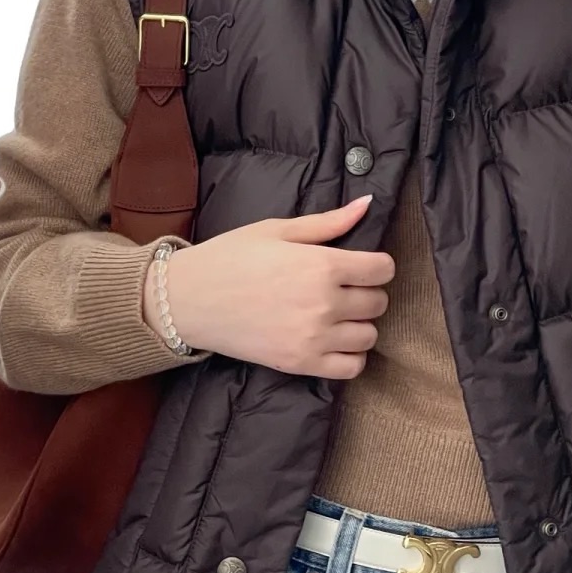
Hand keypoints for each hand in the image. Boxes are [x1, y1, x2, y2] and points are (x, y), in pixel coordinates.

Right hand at [146, 196, 394, 379]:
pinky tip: (332, 341)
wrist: (189, 299)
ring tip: (336, 316)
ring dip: (358, 324)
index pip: (382, 269)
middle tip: (343, 289)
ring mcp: (314, 337)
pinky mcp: (300, 363)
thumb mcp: (277, 230)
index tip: (361, 266)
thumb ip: (327, 222)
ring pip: (369, 336)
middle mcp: (324, 302)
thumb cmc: (231, 258)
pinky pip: (351, 367)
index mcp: (322, 265)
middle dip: (366, 292)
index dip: (376, 265)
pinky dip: (349, 356)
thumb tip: (368, 205)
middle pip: (378, 302)